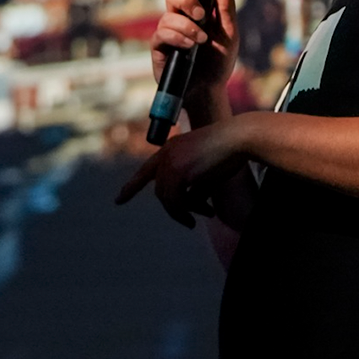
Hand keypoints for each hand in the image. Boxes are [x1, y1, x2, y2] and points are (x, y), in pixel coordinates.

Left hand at [114, 121, 247, 228]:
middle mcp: (166, 154)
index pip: (146, 171)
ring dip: (181, 213)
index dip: (131, 187)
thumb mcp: (206, 170)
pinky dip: (186, 211)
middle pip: (161, 192)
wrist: (239, 137)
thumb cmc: (230, 151)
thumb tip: (188, 207)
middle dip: (175, 209)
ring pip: (167, 198)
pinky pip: (176, 201)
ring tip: (196, 220)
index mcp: (171, 148)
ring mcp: (170, 161)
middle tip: (190, 221)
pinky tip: (203, 213)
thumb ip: (193, 186)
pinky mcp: (178, 171)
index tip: (118, 201)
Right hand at [149, 0, 238, 104]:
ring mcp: (167, 31)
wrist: (209, 90)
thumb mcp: (229, 33)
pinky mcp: (159, 47)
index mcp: (196, 9)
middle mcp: (179, 17)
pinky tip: (189, 47)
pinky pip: (161, 33)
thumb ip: (226, 7)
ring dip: (187, 26)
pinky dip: (177, 37)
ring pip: (168, 15)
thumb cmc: (219, 62)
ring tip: (201, 41)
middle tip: (201, 15)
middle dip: (186, 0)